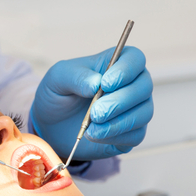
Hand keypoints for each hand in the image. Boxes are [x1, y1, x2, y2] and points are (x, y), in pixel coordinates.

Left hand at [29, 46, 152, 160]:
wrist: (52, 124)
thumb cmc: (59, 94)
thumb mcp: (58, 79)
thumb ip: (75, 77)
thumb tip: (96, 82)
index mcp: (115, 64)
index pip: (135, 59)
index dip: (126, 70)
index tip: (106, 83)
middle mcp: (131, 84)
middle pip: (143, 87)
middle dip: (120, 101)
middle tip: (96, 112)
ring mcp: (134, 109)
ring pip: (143, 113)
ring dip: (119, 122)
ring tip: (92, 127)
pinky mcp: (131, 132)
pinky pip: (136, 135)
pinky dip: (116, 136)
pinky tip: (96, 135)